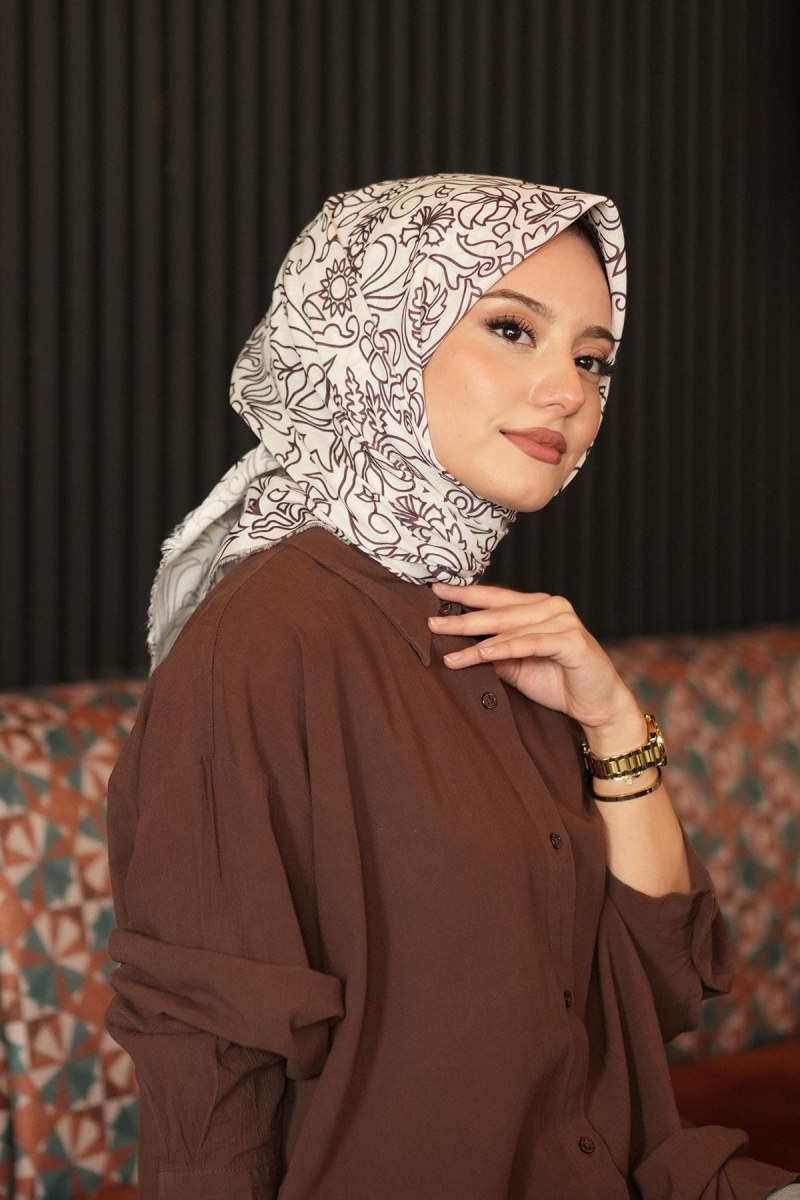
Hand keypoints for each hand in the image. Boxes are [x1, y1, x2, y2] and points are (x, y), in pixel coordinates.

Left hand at [428, 581, 636, 732]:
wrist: (598, 706)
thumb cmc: (558, 683)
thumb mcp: (516, 667)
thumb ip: (492, 653)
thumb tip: (456, 646)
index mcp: (538, 606)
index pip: (495, 598)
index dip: (465, 595)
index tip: (435, 592)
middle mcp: (551, 606)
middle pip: (497, 611)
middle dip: (461, 617)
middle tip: (431, 622)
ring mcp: (564, 621)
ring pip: (510, 627)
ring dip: (475, 639)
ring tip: (447, 648)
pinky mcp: (572, 641)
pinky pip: (530, 643)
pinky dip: (504, 648)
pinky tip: (480, 654)